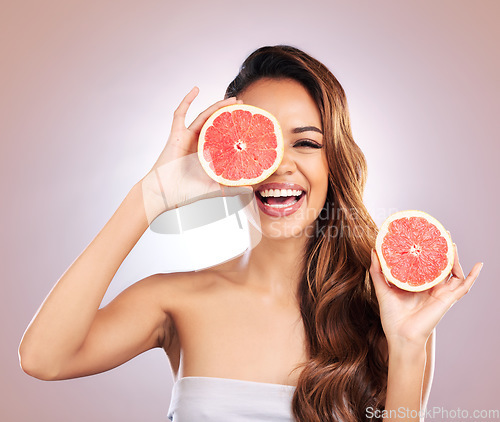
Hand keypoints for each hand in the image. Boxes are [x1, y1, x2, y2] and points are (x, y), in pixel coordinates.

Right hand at [140, 87, 252, 222]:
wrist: (164, 193)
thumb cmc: (185, 191)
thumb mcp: (213, 189)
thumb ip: (231, 189)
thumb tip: (251, 188)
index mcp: (207, 153)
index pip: (223, 136)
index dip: (234, 127)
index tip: (247, 121)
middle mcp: (198, 143)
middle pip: (215, 122)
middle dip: (229, 113)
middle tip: (243, 106)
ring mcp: (187, 137)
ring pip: (204, 116)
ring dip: (217, 106)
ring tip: (232, 100)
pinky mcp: (176, 134)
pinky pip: (180, 113)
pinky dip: (187, 100)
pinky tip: (195, 89)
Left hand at [370, 243, 482, 348]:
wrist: (401, 336)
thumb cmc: (392, 317)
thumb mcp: (382, 289)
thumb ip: (378, 271)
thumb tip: (373, 251)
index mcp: (416, 285)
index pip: (424, 264)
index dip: (425, 251)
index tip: (422, 236)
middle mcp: (430, 288)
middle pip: (440, 265)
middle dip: (441, 249)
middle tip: (440, 233)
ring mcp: (440, 293)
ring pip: (453, 271)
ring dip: (454, 257)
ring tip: (452, 243)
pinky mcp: (447, 299)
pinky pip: (464, 286)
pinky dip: (473, 276)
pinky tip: (479, 265)